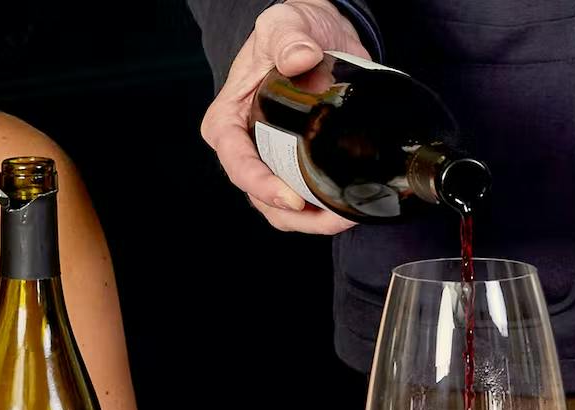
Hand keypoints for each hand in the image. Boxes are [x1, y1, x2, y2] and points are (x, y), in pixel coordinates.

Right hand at [200, 0, 368, 233]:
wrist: (319, 35)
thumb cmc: (291, 31)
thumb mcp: (282, 24)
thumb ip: (287, 36)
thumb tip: (300, 57)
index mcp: (227, 123)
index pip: (237, 164)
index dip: (262, 186)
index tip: (293, 198)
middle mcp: (244, 150)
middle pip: (261, 198)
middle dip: (297, 216)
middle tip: (334, 216)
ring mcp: (269, 164)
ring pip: (283, 211)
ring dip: (313, 222)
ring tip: (346, 215)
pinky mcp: (293, 170)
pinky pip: (303, 204)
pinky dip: (322, 213)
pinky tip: (347, 208)